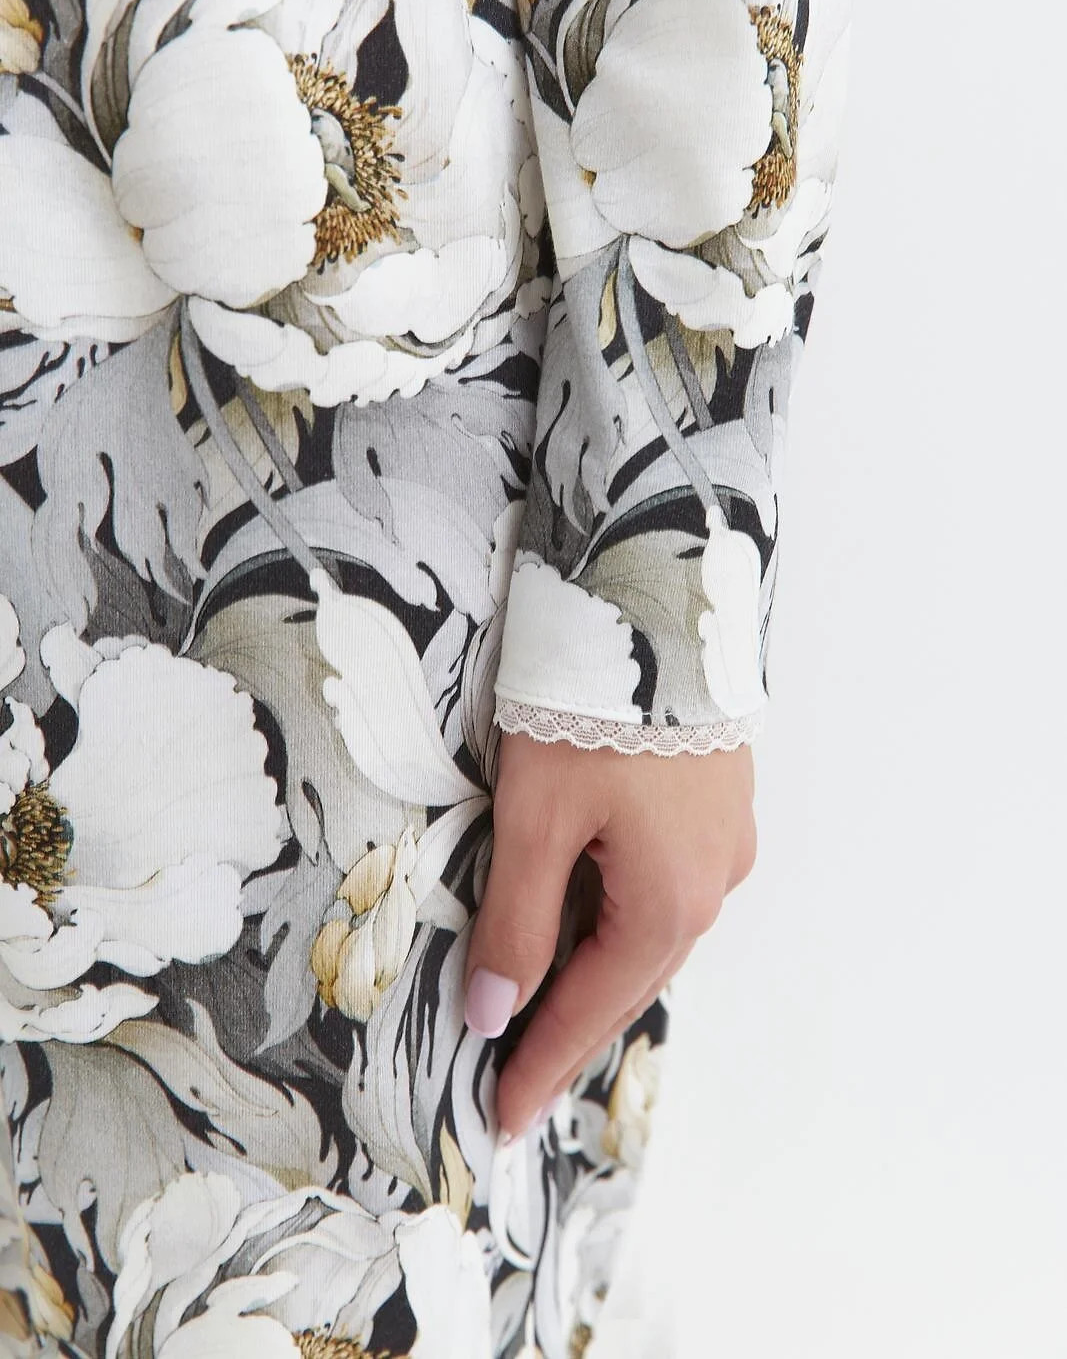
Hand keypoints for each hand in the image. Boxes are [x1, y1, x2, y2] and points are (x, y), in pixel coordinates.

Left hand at [462, 728, 756, 1140]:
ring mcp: (724, 845)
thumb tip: (494, 1013)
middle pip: (626, 980)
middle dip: (566, 1030)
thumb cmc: (596, 708)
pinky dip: (616, 919)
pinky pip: (663, 889)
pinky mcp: (719, 806)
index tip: (499, 1119)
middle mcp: (712, 885)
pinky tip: (584, 919)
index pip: (591, 1011)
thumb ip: (520, 922)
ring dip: (593, 973)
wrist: (663, 602)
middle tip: (511, 1077)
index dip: (538, 1066)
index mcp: (670, 903)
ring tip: (538, 1009)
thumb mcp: (539, 819)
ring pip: (647, 934)